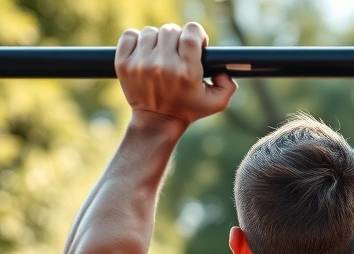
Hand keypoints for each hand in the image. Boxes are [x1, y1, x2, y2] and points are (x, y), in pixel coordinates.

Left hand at [116, 22, 236, 129]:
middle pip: (170, 30)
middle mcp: (162, 67)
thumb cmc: (188, 109)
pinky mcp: (123, 64)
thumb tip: (224, 70)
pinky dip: (136, 40)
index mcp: (186, 73)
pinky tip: (144, 52)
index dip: (196, 33)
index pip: (190, 34)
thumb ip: (229, 85)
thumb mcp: (216, 102)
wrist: (156, 122)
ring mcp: (140, 65)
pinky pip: (129, 35)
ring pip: (150, 32)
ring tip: (160, 54)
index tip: (195, 43)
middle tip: (177, 52)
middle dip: (176, 39)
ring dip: (157, 40)